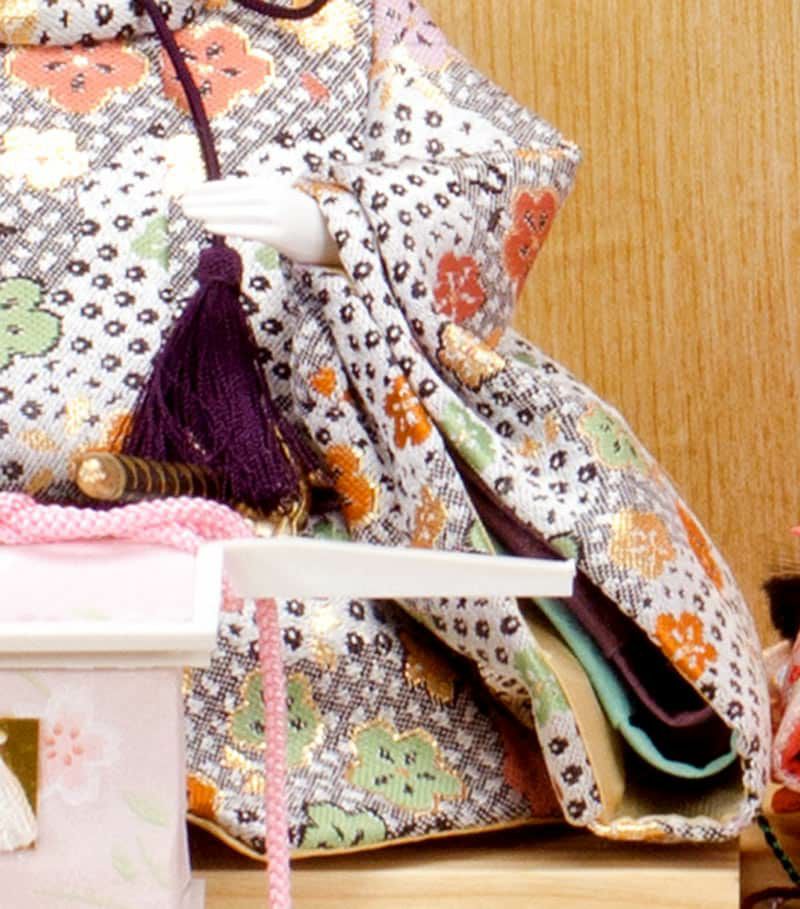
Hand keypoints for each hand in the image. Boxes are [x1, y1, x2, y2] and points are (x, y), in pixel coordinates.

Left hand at [181, 176, 340, 266]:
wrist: (339, 236)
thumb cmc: (310, 223)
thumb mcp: (286, 204)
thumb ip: (263, 201)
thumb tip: (238, 206)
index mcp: (273, 187)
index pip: (235, 185)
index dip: (210, 188)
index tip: (189, 190)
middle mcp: (273, 197)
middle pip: (231, 196)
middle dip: (203, 197)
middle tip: (179, 199)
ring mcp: (276, 215)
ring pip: (235, 211)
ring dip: (208, 210)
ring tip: (187, 211)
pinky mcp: (279, 234)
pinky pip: (246, 229)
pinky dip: (225, 225)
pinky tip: (207, 225)